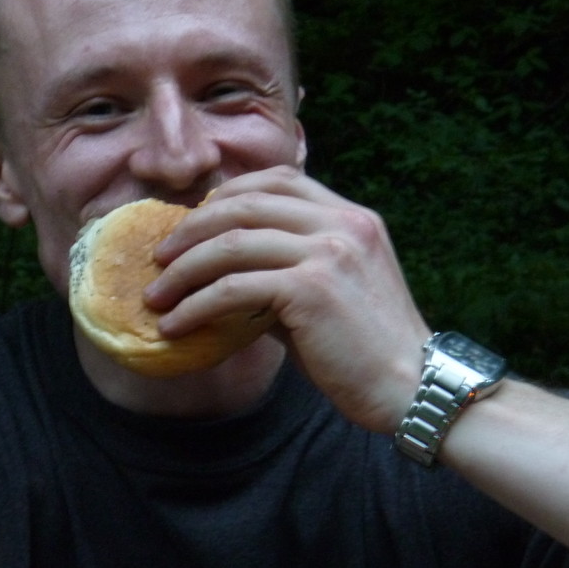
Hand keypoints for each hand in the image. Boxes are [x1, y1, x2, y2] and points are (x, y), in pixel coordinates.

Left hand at [144, 165, 429, 432]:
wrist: (412, 388)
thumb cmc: (364, 348)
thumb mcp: (329, 290)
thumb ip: (283, 269)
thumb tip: (221, 275)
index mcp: (351, 216)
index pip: (278, 179)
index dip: (227, 194)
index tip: (193, 221)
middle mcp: (342, 223)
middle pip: (244, 204)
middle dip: (191, 229)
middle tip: (160, 257)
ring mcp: (329, 251)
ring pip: (230, 244)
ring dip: (182, 270)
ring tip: (156, 295)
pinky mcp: (311, 288)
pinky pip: (233, 288)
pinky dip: (195, 305)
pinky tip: (176, 324)